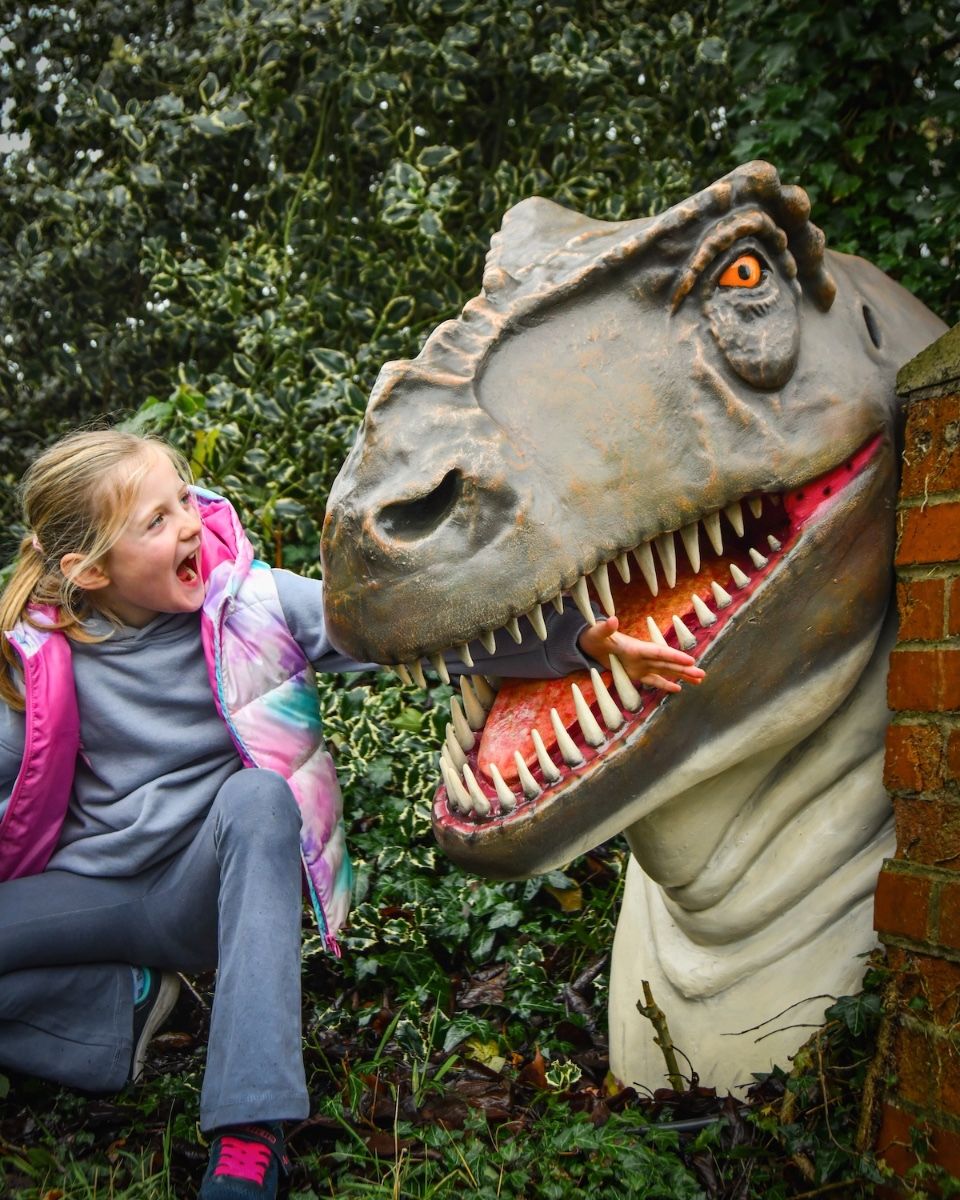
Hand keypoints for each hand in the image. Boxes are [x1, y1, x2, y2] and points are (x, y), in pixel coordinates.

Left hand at [578, 616, 705, 692]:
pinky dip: (665, 685)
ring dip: (681, 675)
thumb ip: (606, 628)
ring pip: (665, 671)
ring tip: (699, 680)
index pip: (660, 652)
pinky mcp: (635, 673)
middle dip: (684, 668)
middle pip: (667, 663)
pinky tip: (678, 689)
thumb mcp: (597, 633)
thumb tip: (612, 620)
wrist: (589, 643)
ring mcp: (641, 665)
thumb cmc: (593, 637)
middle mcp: (643, 656)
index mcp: (637, 647)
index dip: (674, 656)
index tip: (691, 660)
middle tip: (702, 673)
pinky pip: (653, 680)